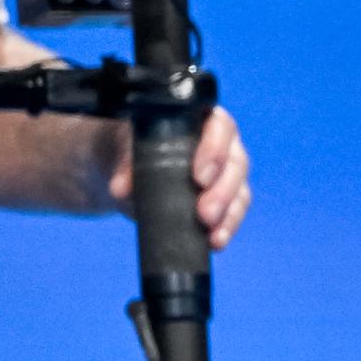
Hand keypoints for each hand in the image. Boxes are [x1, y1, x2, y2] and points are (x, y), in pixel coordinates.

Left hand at [107, 105, 252, 250]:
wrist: (119, 173)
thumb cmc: (126, 150)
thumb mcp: (122, 151)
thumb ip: (125, 164)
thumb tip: (122, 188)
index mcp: (200, 119)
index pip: (220, 127)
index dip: (215, 151)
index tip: (199, 177)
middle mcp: (220, 143)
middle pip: (236, 163)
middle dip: (223, 191)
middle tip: (205, 213)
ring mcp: (224, 172)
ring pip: (240, 189)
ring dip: (229, 213)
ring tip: (213, 234)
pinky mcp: (223, 199)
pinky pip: (234, 212)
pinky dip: (227, 227)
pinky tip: (216, 241)